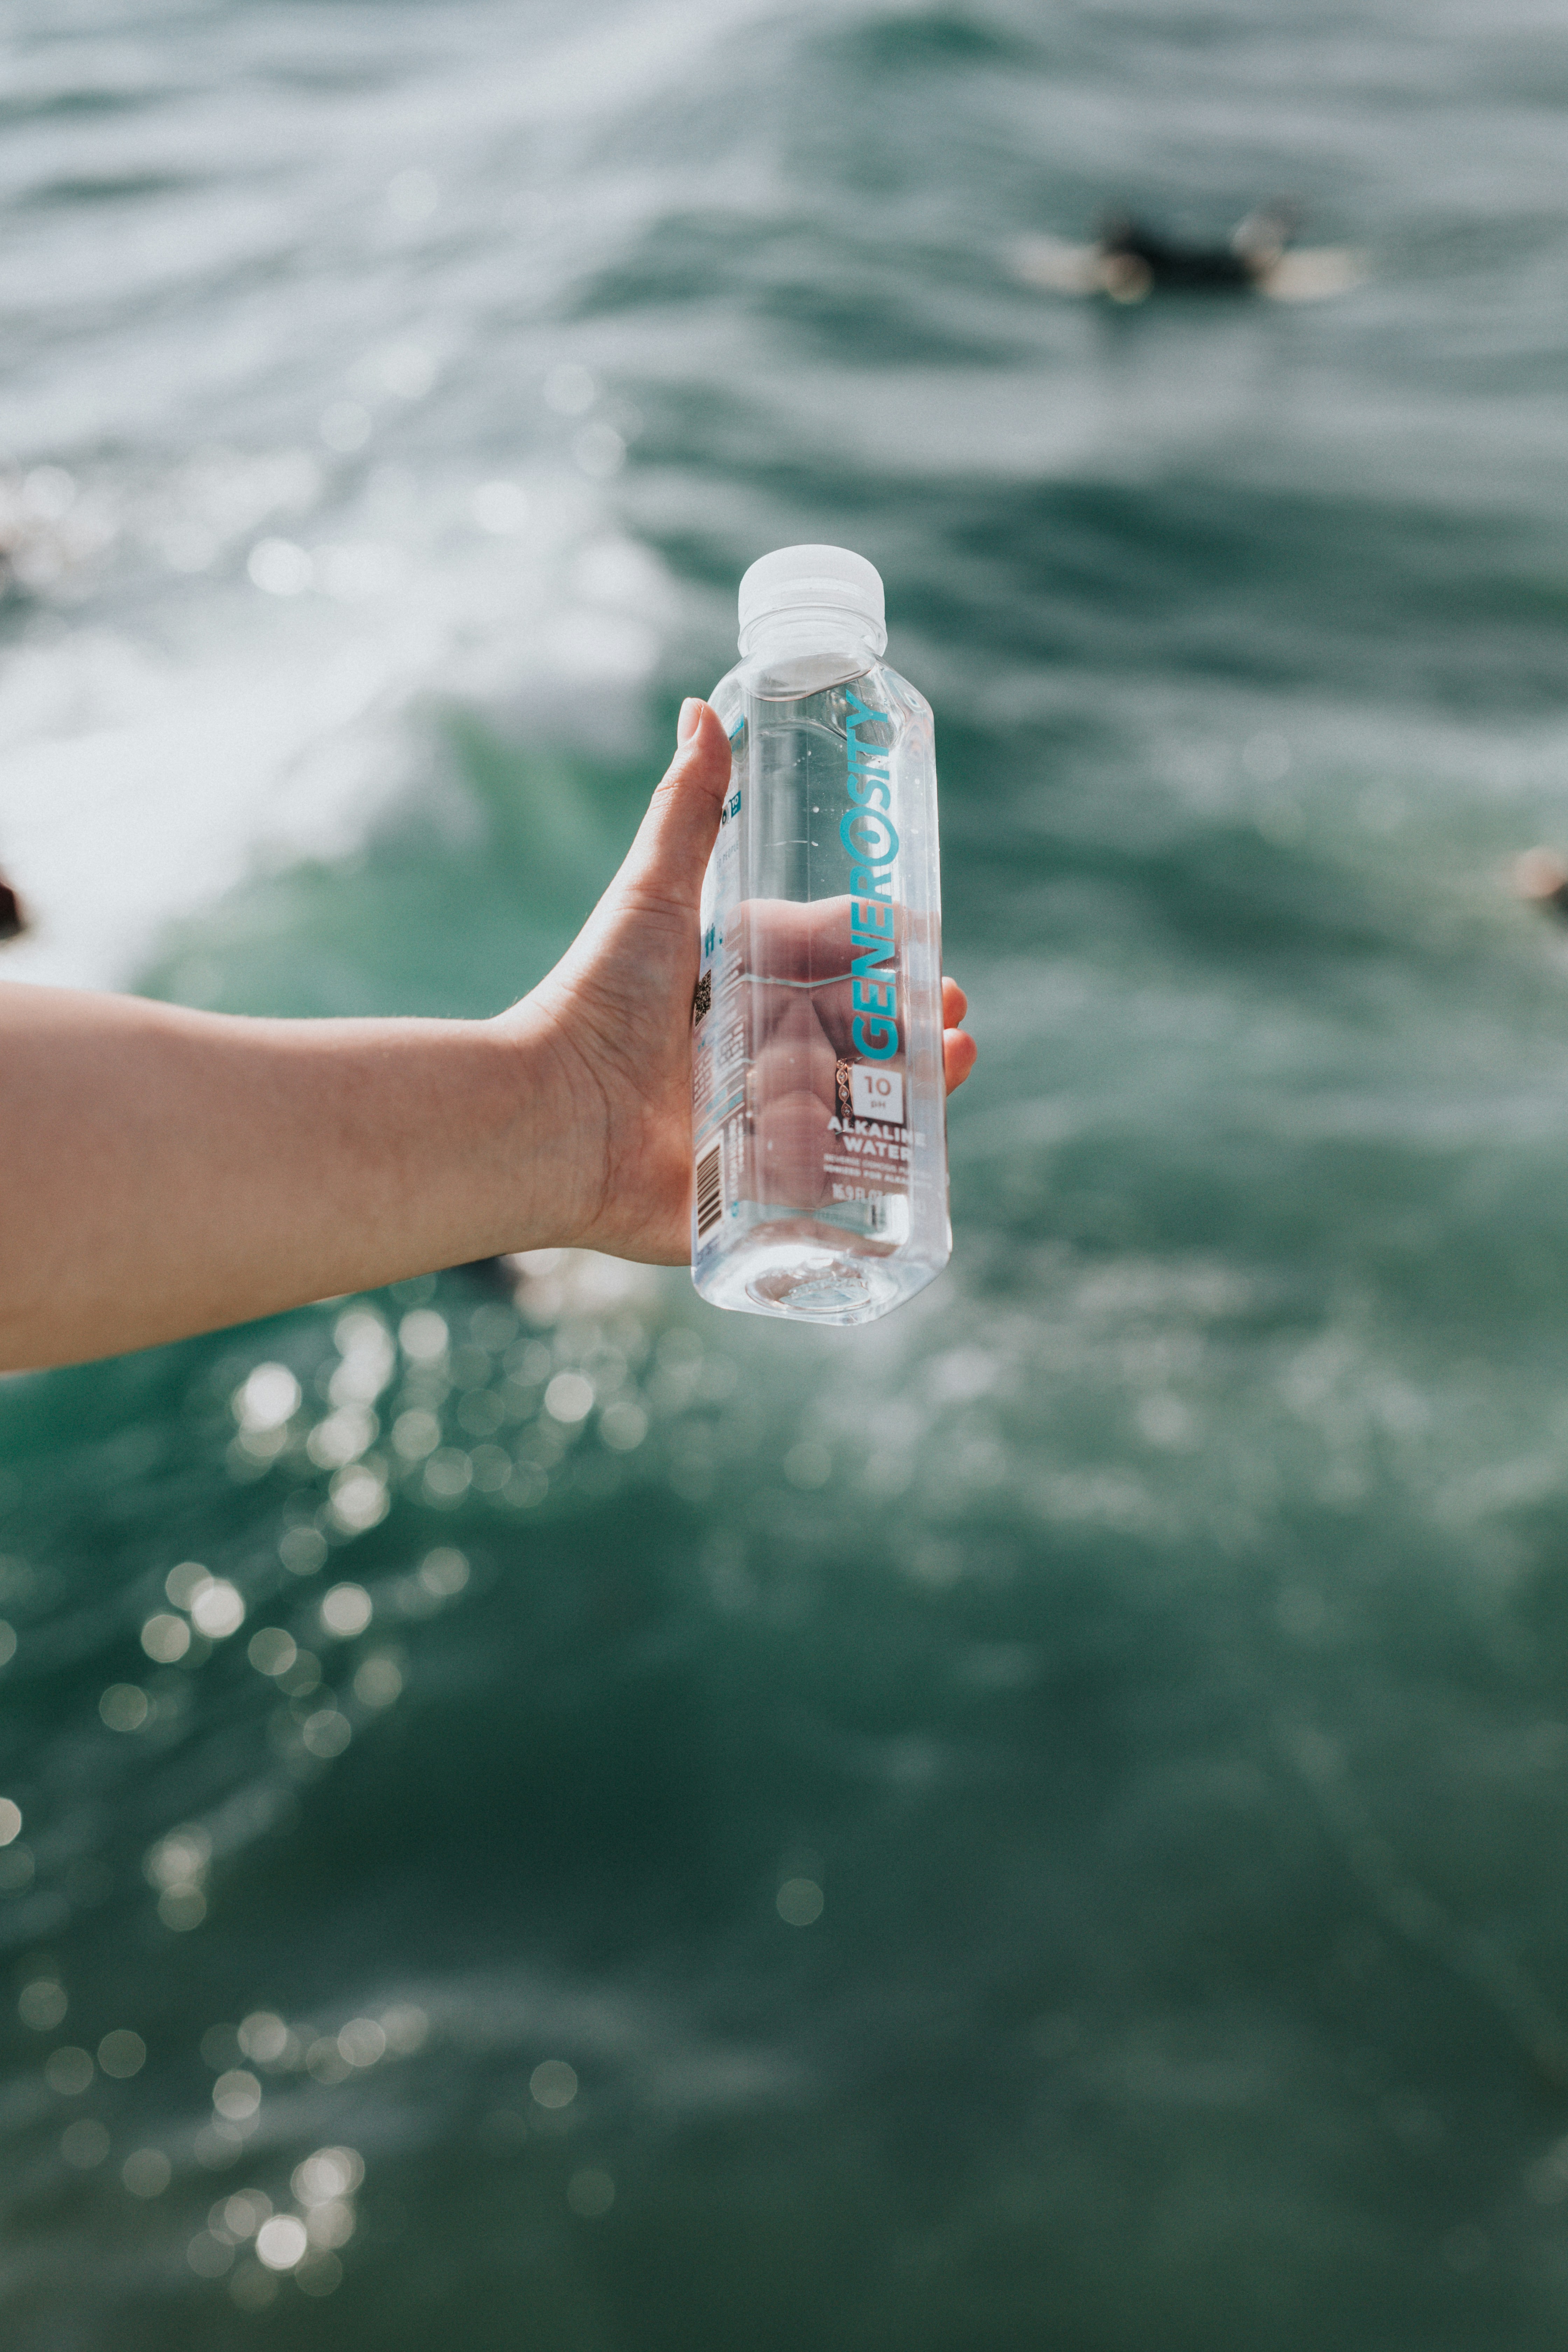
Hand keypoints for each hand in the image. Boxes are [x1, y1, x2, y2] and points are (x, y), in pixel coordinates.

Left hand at [513, 698, 977, 1263]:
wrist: (550, 1116)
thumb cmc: (595, 1002)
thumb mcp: (653, 898)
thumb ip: (686, 811)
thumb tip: (702, 706)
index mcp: (731, 996)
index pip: (822, 968)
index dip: (876, 956)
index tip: (920, 944)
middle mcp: (747, 1062)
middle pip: (853, 1038)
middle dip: (910, 1022)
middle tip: (948, 1010)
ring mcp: (756, 1133)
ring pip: (856, 1106)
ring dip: (916, 1086)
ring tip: (954, 1061)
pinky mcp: (754, 1197)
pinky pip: (830, 1184)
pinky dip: (880, 1167)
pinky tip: (923, 1145)